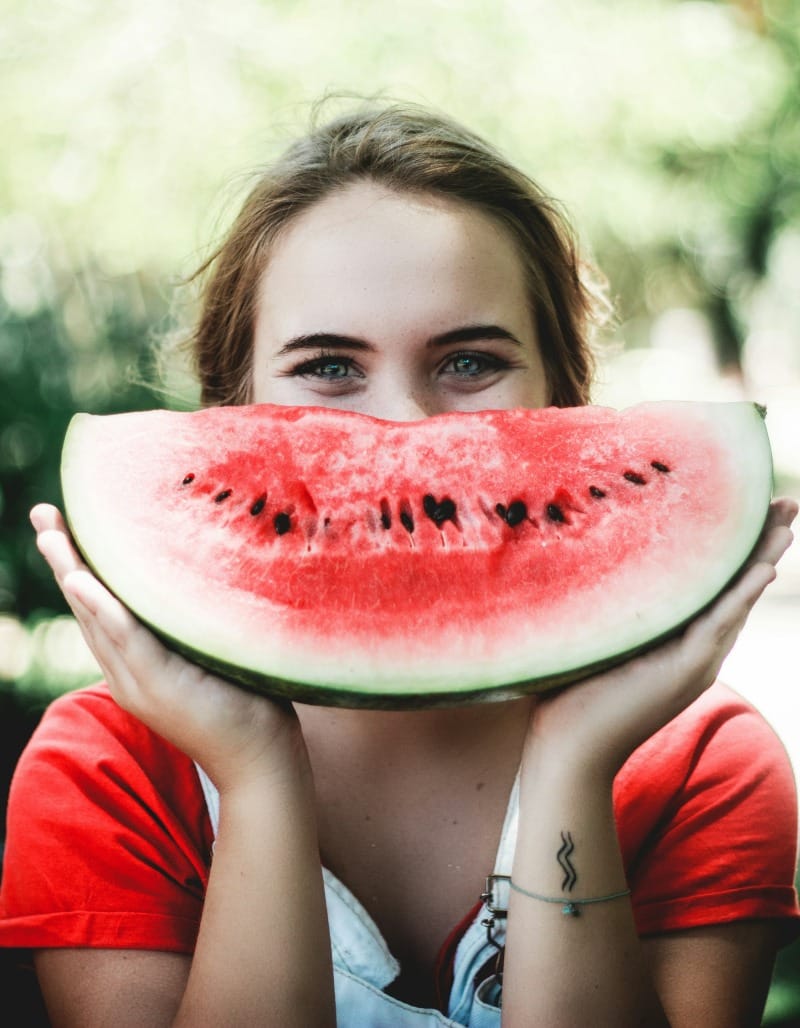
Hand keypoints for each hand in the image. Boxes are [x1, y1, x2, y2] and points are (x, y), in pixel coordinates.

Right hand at [31, 503, 306, 792]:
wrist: (259, 760)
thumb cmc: (246, 702)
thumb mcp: (210, 654)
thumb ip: (193, 623)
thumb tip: (203, 571)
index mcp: (135, 664)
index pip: (99, 607)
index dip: (77, 566)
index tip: (61, 525)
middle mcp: (127, 673)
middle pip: (86, 607)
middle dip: (63, 559)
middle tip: (43, 513)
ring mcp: (139, 682)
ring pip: (97, 619)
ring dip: (72, 573)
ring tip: (51, 535)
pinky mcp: (160, 686)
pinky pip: (127, 640)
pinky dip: (103, 609)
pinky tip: (83, 581)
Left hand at [525, 497, 796, 780]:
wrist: (569, 750)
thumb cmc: (569, 695)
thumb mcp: (597, 638)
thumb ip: (608, 607)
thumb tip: (585, 555)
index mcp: (679, 641)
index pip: (717, 586)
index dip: (737, 549)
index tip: (752, 508)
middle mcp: (696, 650)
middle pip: (737, 587)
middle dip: (763, 544)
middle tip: (787, 503)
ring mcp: (696, 661)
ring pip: (737, 600)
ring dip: (763, 558)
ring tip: (786, 522)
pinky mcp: (685, 671)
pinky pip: (719, 625)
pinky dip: (742, 595)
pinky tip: (764, 567)